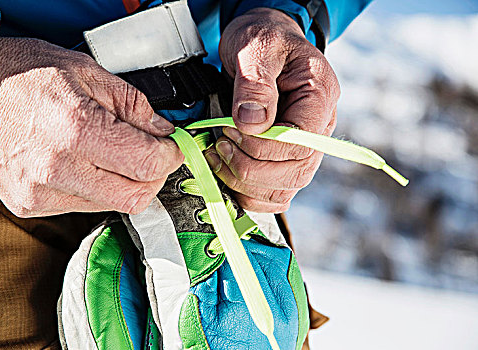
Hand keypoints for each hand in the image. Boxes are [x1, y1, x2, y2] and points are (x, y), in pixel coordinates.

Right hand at [0, 37, 182, 216]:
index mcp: (77, 129)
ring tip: (114, 153)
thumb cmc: (18, 74)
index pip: (147, 164)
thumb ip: (133, 105)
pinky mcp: (30, 206)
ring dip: (125, 182)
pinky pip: (84, 207)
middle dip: (154, 175)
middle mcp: (58, 168)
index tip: (173, 147)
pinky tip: (86, 164)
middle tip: (153, 154)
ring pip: (112, 205)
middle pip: (135, 196)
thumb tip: (162, 131)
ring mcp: (42, 193)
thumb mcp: (86, 72)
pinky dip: (97, 188)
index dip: (171, 156)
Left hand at [209, 8, 339, 212]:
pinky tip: (226, 173)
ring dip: (245, 185)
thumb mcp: (257, 47)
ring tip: (218, 158)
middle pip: (295, 173)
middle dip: (250, 169)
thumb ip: (255, 85)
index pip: (301, 143)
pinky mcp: (284, 157)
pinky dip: (248, 192)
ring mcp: (302, 146)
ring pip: (284, 190)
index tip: (231, 132)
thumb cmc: (264, 38)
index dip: (263, 147)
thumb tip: (252, 124)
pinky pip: (273, 192)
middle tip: (220, 147)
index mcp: (319, 98)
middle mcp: (318, 128)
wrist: (262, 41)